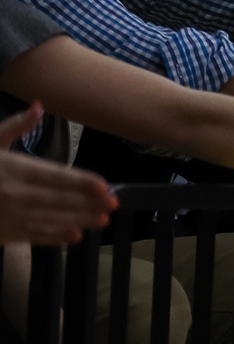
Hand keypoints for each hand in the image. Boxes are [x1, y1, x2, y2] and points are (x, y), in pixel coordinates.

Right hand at [0, 103, 118, 244]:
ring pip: (49, 219)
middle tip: (113, 204)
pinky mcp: (3, 232)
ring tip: (101, 220)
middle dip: (87, 203)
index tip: (104, 185)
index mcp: (11, 168)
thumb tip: (39, 106)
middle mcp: (12, 193)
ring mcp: (8, 215)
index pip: (53, 176)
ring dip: (78, 220)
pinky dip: (54, 237)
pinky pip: (33, 236)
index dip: (80, 181)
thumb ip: (16, 126)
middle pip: (56, 200)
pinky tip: (74, 236)